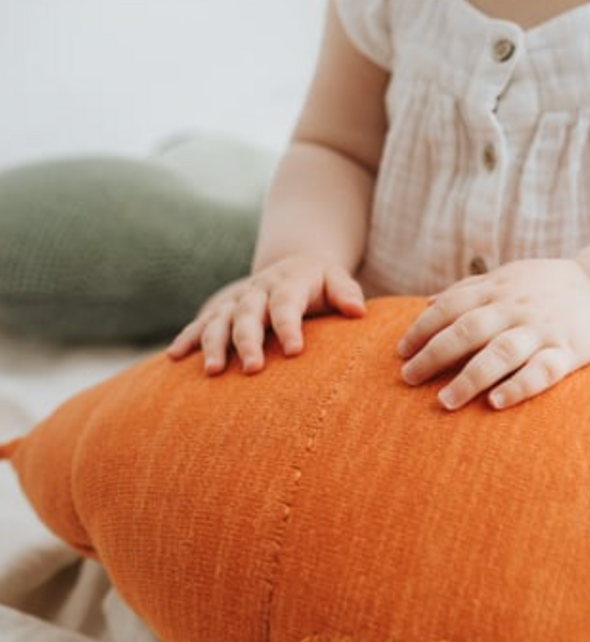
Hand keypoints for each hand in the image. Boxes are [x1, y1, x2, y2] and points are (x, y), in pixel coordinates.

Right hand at [166, 255, 365, 374]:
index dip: (289, 327)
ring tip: (214, 372)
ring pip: (219, 321)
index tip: (295, 352)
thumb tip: (358, 311)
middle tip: (253, 369)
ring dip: (213, 345)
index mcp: (287, 284)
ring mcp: (236, 301)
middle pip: (248, 315)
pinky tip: (174, 358)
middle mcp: (257, 291)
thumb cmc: (320, 282)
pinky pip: (200, 324)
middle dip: (248, 341)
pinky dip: (186, 339)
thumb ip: (347, 293)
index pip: (286, 305)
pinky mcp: (221, 310)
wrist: (292, 264)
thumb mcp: (337, 278)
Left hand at [398, 259, 589, 409]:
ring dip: (471, 377)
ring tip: (444, 401)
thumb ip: (469, 289)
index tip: (401, 353)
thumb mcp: (508, 276)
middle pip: (469, 330)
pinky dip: (519, 386)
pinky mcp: (570, 351)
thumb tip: (427, 304)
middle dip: (435, 355)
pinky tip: (495, 403)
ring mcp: (544, 330)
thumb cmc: (548, 286)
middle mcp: (518, 308)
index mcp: (499, 289)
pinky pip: (544, 371)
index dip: (422, 329)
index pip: (451, 306)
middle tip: (408, 379)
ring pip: (502, 352)